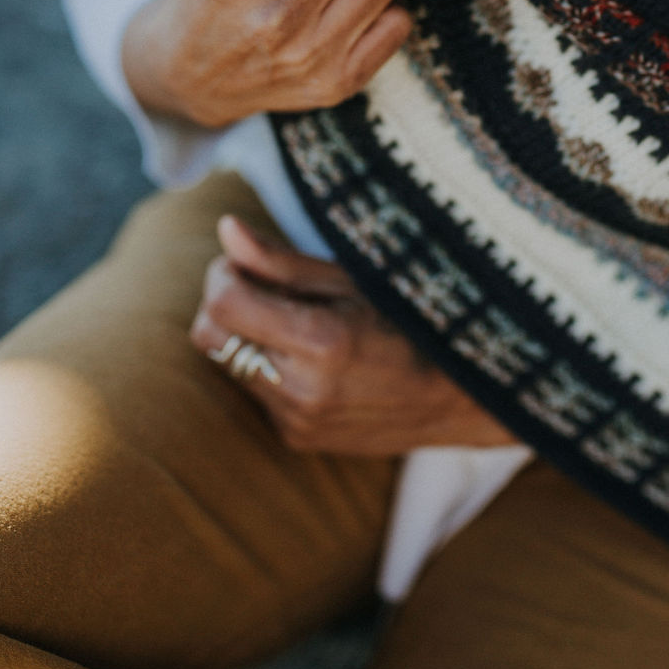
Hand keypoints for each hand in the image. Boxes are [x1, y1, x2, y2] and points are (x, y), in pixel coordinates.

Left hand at [189, 215, 518, 454]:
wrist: (458, 397)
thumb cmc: (410, 321)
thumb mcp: (353, 280)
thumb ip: (282, 262)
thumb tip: (226, 228)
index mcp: (321, 341)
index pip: (223, 304)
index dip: (223, 274)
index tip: (246, 263)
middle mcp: (303, 389)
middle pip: (210, 337)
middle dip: (226, 305)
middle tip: (267, 289)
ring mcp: (298, 421)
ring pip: (231, 364)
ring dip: (250, 337)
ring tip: (301, 324)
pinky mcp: (298, 439)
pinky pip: (256, 392)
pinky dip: (270, 368)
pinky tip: (314, 360)